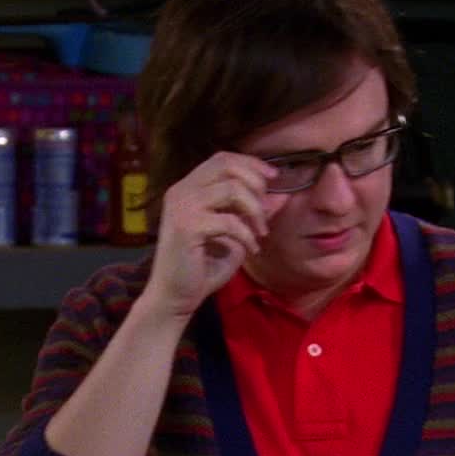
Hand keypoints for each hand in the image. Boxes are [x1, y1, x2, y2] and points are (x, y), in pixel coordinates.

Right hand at [138, 152, 274, 320]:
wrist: (175, 296)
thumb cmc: (202, 266)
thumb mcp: (232, 233)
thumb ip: (248, 213)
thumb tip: (278, 197)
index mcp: (187, 188)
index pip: (222, 159)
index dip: (250, 163)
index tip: (274, 177)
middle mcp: (181, 191)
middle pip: (226, 166)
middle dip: (255, 183)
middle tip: (265, 211)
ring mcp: (181, 207)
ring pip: (232, 188)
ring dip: (254, 210)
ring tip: (260, 233)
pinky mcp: (186, 227)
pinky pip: (229, 221)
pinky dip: (247, 235)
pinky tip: (251, 249)